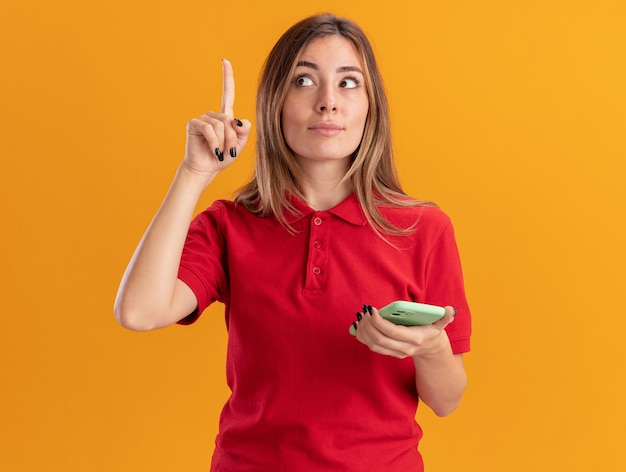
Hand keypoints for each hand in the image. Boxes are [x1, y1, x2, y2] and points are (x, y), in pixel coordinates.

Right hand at [183, 59, 251, 176]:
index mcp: (225, 117)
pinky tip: (214, 150)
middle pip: (229, 119)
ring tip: (220, 152)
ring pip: (220, 125)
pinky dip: (214, 141)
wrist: (206, 169)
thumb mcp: (239, 145)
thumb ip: (243, 132)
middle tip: (229, 152)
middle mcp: (213, 115)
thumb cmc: (222, 157)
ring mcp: (202, 119)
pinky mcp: (194, 124)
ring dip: (223, 141)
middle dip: (232, 138)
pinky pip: (209, 129)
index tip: (225, 61)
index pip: (228, 94)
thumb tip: (239, 120)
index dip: (227, 78)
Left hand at [353, 305, 455, 358]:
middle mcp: (404, 348)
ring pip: (374, 344)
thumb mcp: (440, 325)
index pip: (392, 332)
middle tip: (364, 312)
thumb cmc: (432, 332)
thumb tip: (450, 310)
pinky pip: (372, 346)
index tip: (372, 310)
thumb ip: (445, 318)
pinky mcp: (389, 353)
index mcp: (415, 339)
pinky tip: (359, 325)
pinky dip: (363, 336)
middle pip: (380, 339)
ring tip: (361, 316)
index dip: (379, 322)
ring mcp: (395, 353)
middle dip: (369, 325)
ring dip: (364, 331)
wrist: (431, 351)